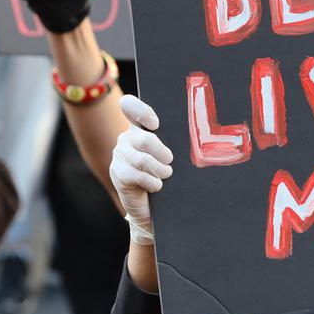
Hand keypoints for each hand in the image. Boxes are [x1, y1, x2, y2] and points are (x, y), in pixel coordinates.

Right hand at [110, 95, 173, 244]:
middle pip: (144, 138)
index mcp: (139, 128)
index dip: (140, 111)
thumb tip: (195, 134)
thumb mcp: (170, 156)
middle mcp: (126, 139)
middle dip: (162, 153)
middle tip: (170, 162)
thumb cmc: (167, 176)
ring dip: (160, 170)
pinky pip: (137, 175)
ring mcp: (119, 156)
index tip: (156, 125)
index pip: (130, 106)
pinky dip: (152, 183)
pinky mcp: (118, 174)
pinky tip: (157, 187)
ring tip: (166, 175)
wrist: (153, 207)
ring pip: (142, 159)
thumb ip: (173, 141)